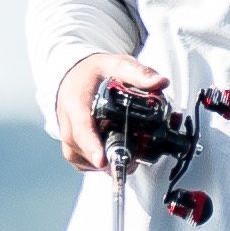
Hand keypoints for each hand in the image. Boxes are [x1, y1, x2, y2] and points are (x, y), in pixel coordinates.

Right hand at [50, 54, 166, 172]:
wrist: (74, 78)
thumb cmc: (95, 73)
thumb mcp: (117, 65)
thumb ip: (139, 74)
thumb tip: (161, 82)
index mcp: (76, 104)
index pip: (82, 129)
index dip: (92, 146)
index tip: (101, 160)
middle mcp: (68, 126)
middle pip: (88, 151)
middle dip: (115, 155)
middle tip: (139, 152)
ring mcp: (70, 141)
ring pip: (89, 161)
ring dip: (112, 160)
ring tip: (134, 149)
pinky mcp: (74, 151)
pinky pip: (88, 165)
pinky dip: (105, 163)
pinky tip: (120, 151)